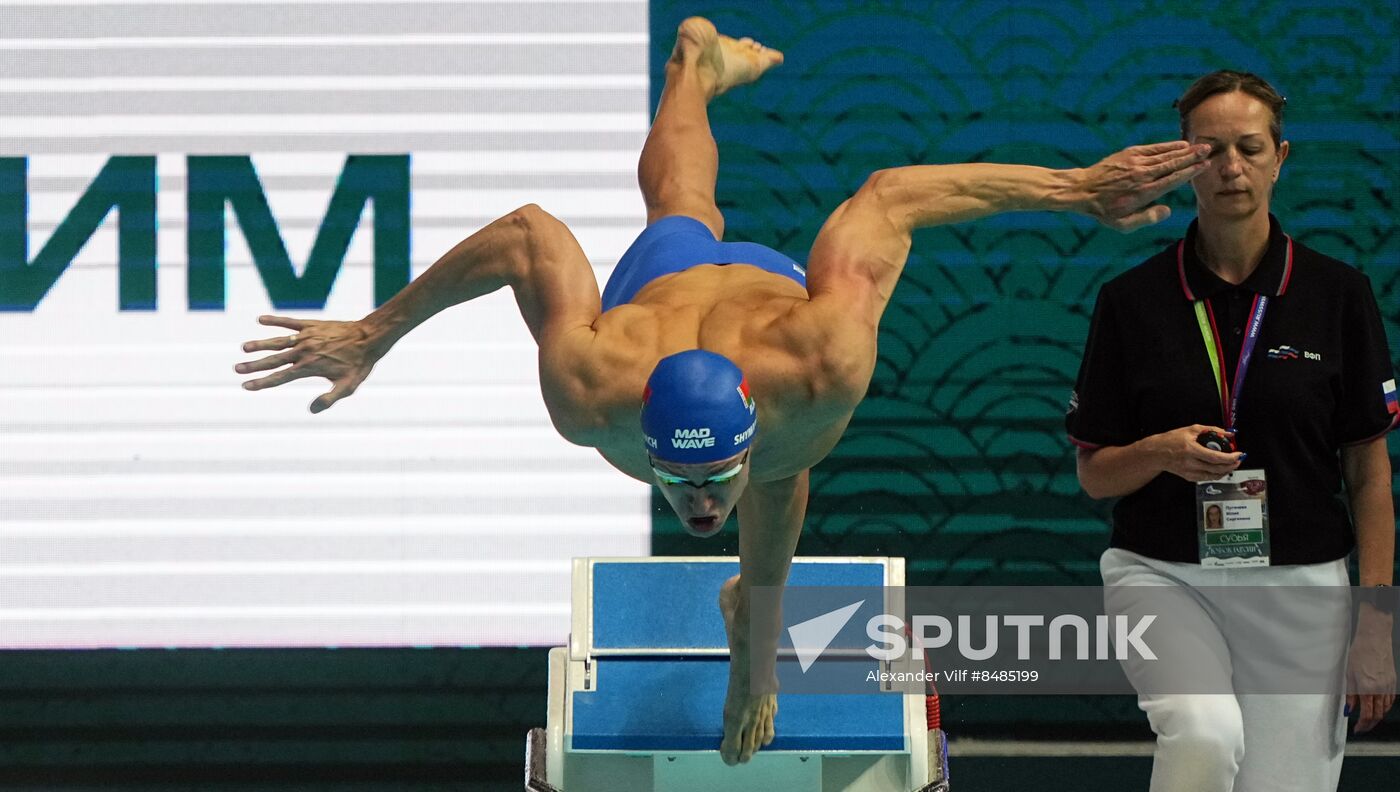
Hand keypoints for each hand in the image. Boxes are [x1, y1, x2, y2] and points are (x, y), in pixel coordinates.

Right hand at [235, 315, 375, 412]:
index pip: (279, 377)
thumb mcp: (348, 386)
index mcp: (309, 367)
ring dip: (260, 344)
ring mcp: (306, 336)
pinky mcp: (312, 324)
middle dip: (254, 365)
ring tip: (244, 347)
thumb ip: (329, 399)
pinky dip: (275, 320)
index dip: (261, 383)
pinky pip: (290, 321)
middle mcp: (304, 351)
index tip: (246, 385)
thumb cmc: (360, 364)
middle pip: (273, 360)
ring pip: (278, 340)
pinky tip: (260, 320)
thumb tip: (311, 410)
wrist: (370, 337)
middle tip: (236, 368)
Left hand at [1069, 141, 1211, 231]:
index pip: (1173, 180)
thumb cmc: (1104, 210)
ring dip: (1183, 150)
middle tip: (1209, 150)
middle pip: (1173, 164)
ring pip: (1165, 155)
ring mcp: (1136, 162)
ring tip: (1199, 146)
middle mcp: (1143, 175)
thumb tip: (1168, 210)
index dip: (1191, 172)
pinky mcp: (1129, 154)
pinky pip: (1153, 148)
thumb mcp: (1123, 225)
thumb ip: (1147, 218)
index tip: (1205, 166)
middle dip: (1192, 157)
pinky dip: (1167, 146)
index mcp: (1144, 192)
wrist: (1082, 190)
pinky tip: (1179, 144)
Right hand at [1149, 424, 1242, 481]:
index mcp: (1191, 449)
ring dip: (1226, 471)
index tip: (1239, 454)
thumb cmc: (1172, 439)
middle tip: (1239, 459)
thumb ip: (1212, 430)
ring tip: (1232, 464)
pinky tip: (1221, 469)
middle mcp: (1190, 463)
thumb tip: (1229, 434)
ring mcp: (1189, 472)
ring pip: (1214, 475)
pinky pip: (1207, 478)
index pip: (1215, 457)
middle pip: (1217, 468)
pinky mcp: (1189, 477)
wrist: (1156, 453)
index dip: (1230, 457)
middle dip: (1232, 465)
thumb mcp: (1191, 429)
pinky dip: (1217, 474)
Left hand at [1347, 604, 1396, 733]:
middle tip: (1362, 728)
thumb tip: (1349, 710)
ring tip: (1368, 721)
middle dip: (1370, 724)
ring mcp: (1390, 687)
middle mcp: (1381, 690)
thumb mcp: (1349, 674)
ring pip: (1386, 709)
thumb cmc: (1359, 654)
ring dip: (1378, 717)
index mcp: (1367, 689)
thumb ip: (1351, 695)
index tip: (1357, 729)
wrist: (1375, 639)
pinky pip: (1390, 701)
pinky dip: (1385, 708)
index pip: (1367, 714)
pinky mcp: (1394, 683)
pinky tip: (1379, 709)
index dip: (1362, 725)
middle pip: (1378, 715)